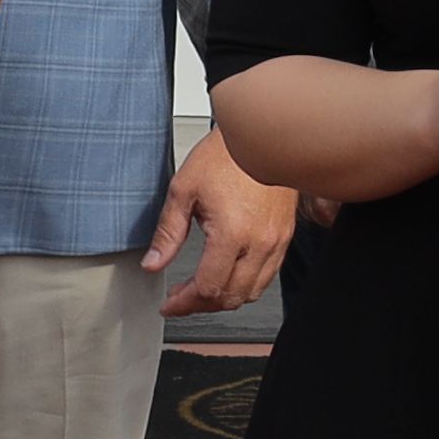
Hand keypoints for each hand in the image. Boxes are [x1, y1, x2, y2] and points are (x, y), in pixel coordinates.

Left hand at [144, 128, 297, 313]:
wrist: (261, 133)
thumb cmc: (226, 154)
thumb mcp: (184, 190)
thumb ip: (168, 233)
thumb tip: (153, 263)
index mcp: (233, 233)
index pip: (208, 288)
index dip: (184, 303)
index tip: (170, 304)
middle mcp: (260, 242)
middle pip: (231, 297)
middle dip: (202, 305)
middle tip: (181, 298)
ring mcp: (277, 241)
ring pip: (252, 292)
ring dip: (225, 298)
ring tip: (201, 289)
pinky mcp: (285, 237)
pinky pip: (267, 276)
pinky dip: (245, 284)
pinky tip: (227, 274)